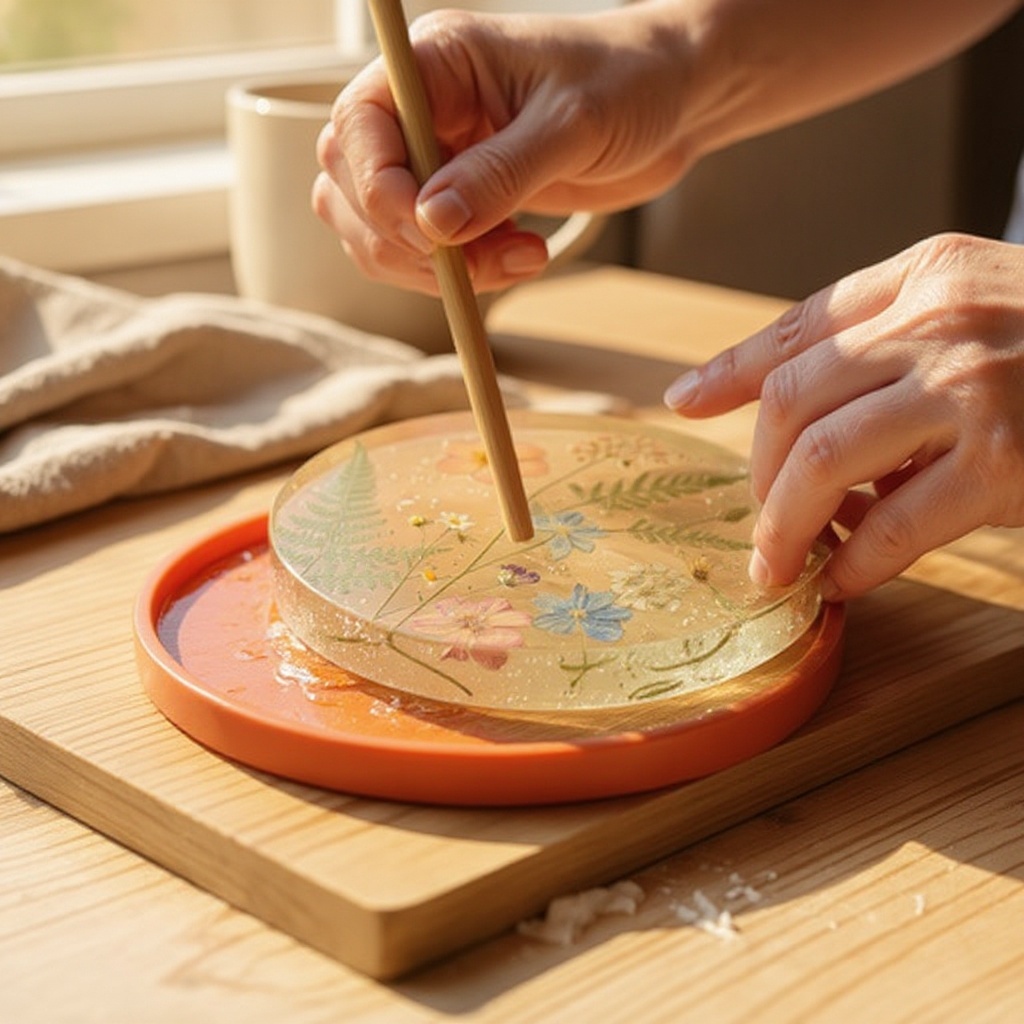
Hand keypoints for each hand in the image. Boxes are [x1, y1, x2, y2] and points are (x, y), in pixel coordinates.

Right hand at [313, 7, 692, 294]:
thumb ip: (500, 174)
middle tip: (478, 259)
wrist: (674, 102)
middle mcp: (425, 109)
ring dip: (434, 266)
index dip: (379, 190)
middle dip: (406, 240)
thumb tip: (433, 223)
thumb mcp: (572, 125)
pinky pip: (424, 250)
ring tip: (516, 259)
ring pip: (379, 229)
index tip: (432, 235)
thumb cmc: (631, 81)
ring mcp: (439, 157)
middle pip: (352, 186)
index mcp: (436, 63)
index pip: (357, 127)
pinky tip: (519, 257)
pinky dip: (459, 272)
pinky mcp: (462, 199)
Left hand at [665, 233, 1023, 600]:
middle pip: (790, 404)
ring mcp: (971, 389)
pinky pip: (892, 525)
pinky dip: (854, 562)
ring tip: (778, 562)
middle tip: (757, 522)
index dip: (731, 373)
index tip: (685, 403)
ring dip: (784, 525)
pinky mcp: (1005, 462)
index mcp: (923, 275)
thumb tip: (765, 401)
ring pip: (819, 463)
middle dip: (756, 475)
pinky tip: (843, 579)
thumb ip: (876, 337)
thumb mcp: (969, 305)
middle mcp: (936, 321)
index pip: (796, 328)